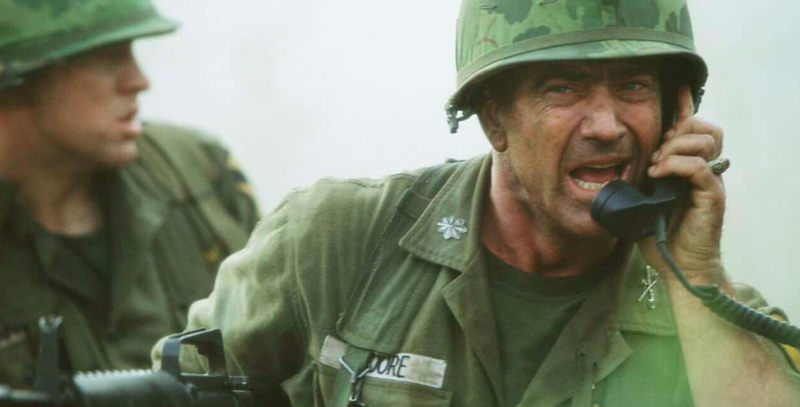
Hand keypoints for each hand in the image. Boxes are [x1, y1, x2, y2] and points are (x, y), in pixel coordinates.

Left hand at [638, 85, 727, 284]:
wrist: (679, 267)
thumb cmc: (658, 236)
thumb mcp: (639, 201)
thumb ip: (633, 180)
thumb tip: (601, 169)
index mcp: (687, 167)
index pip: (692, 128)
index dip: (685, 107)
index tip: (677, 89)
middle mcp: (704, 170)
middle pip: (704, 128)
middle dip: (677, 129)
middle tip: (654, 149)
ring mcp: (710, 182)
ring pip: (705, 141)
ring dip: (675, 146)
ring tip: (654, 164)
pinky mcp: (711, 196)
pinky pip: (699, 167)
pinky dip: (676, 165)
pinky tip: (658, 174)